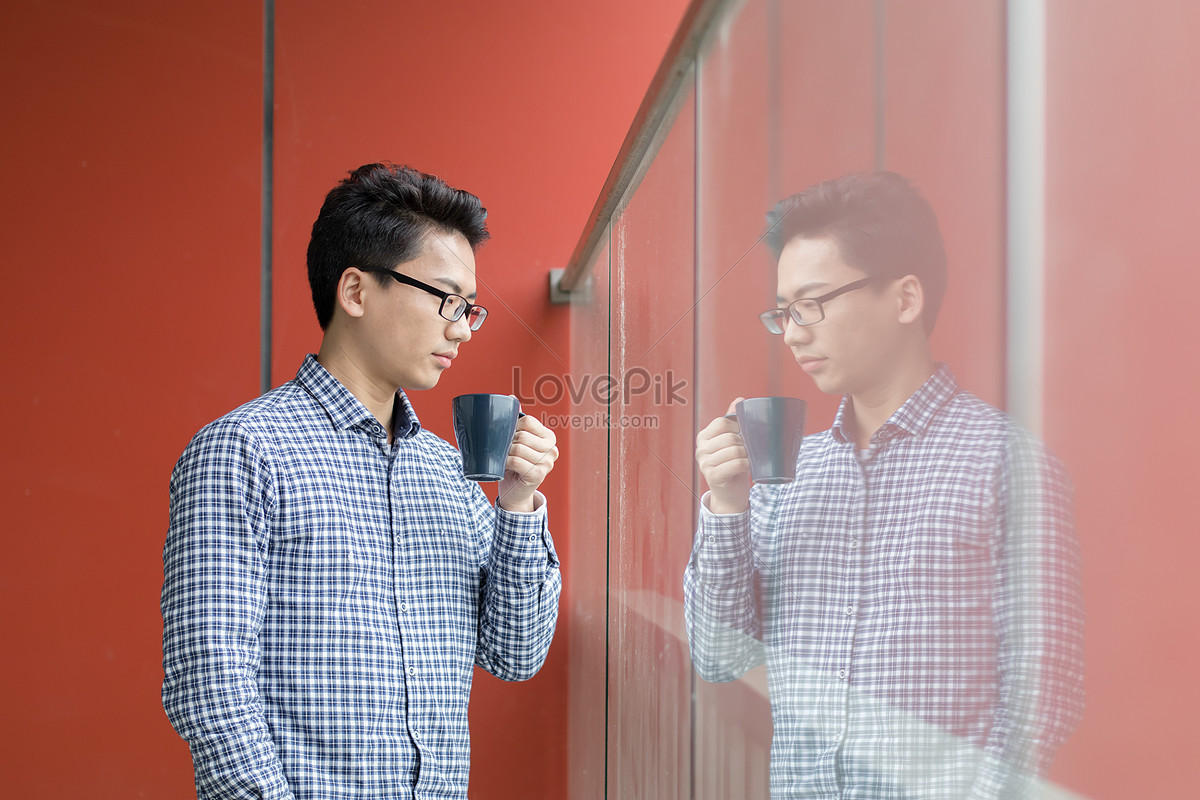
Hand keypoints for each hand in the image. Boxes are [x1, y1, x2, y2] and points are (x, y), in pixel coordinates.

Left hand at [498, 413, 557, 511]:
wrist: (514, 491)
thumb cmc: (514, 463)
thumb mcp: (517, 440)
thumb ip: (517, 420)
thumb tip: (510, 397)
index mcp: (548, 437)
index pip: (528, 421)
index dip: (513, 426)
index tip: (508, 435)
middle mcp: (552, 449)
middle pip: (522, 435)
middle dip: (507, 441)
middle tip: (503, 449)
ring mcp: (547, 463)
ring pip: (518, 448)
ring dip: (505, 453)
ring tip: (503, 457)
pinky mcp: (538, 475)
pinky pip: (516, 462)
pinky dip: (506, 462)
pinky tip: (504, 465)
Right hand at [696, 398, 750, 513]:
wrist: (730, 495)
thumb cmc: (732, 466)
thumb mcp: (731, 442)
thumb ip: (732, 421)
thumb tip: (739, 400)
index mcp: (703, 438)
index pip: (721, 422)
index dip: (736, 427)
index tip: (742, 435)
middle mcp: (700, 450)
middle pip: (730, 437)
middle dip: (744, 443)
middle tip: (748, 451)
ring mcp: (705, 464)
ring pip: (735, 450)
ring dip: (747, 455)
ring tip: (748, 459)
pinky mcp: (713, 477)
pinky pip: (736, 464)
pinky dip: (746, 464)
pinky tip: (747, 467)